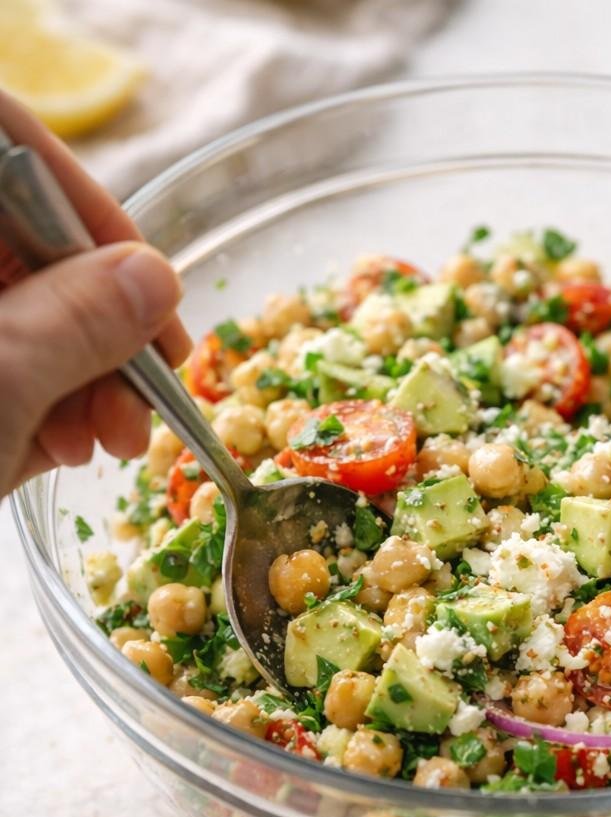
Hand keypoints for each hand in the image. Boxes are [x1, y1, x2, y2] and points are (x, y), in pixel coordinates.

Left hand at [0, 91, 189, 497]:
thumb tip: (156, 277)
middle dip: (95, 319)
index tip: (149, 292)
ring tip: (107, 442)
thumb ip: (78, 321)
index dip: (87, 206)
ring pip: (10, 305)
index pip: (0, 136)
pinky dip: (34, 398)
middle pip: (16, 237)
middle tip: (143, 395)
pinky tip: (61, 446)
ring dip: (78, 373)